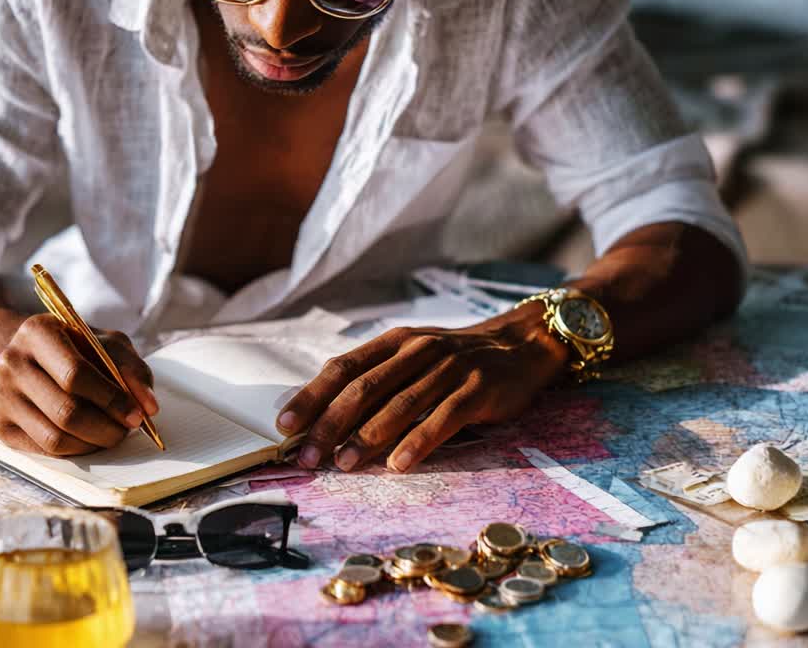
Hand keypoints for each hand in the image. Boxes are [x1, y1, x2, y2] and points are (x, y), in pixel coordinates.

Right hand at [0, 314, 158, 455]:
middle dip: (107, 427)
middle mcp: (11, 362)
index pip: (76, 374)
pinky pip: (44, 450)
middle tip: (127, 429)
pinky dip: (76, 450)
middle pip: (66, 411)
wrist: (25, 356)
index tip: (138, 414)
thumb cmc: (74, 348)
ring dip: (93, 443)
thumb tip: (148, 406)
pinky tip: (89, 438)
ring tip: (111, 433)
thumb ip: (131, 369)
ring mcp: (0, 396)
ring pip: (55, 438)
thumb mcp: (105, 343)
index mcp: (37, 332)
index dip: (111, 399)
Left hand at [276, 306, 568, 472]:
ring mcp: (449, 368)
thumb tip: (324, 417)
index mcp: (394, 343)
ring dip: (367, 436)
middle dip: (330, 424)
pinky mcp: (478, 389)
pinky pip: (443, 418)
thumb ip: (375, 380)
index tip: (285, 426)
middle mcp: (417, 351)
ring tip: (343, 464)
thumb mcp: (412, 357)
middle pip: (364, 388)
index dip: (311, 397)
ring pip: (400, 404)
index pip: (343, 368)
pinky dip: (418, 441)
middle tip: (307, 456)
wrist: (522, 345)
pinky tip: (398, 464)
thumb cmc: (454, 360)